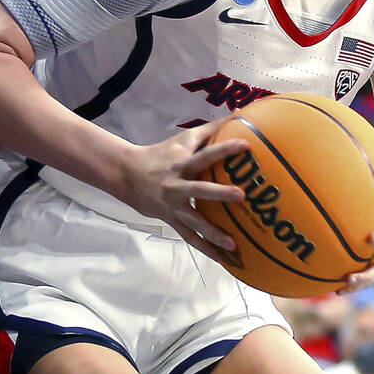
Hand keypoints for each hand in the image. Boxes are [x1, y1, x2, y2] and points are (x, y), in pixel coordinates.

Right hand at [119, 120, 245, 260]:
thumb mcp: (182, 140)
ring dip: (213, 234)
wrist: (127, 174)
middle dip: (220, 193)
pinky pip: (189, 237)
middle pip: (200, 189)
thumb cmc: (161, 154)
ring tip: (234, 244)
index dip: (224, 149)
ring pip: (194, 221)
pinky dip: (204, 248)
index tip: (246, 146)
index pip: (206, 154)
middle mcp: (178, 184)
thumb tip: (236, 114)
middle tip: (242, 196)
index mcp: (182, 162)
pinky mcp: (170, 219)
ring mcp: (173, 205)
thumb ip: (209, 130)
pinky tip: (222, 259)